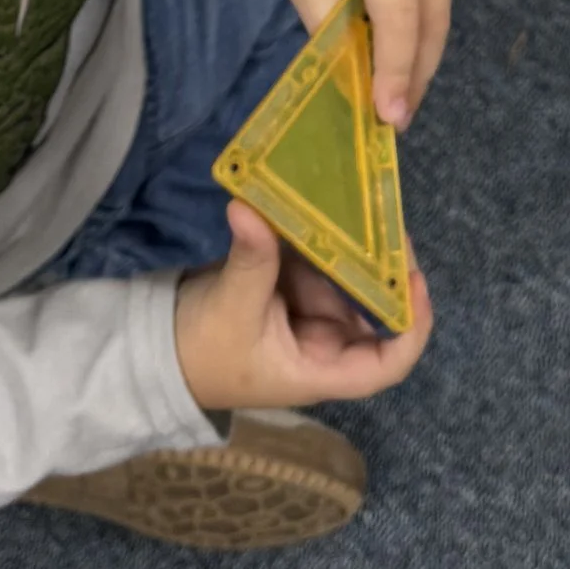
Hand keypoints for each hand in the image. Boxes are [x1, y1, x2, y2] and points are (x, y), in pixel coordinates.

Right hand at [175, 201, 433, 412]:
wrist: (156, 348)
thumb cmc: (199, 349)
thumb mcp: (229, 308)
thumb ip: (251, 260)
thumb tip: (250, 208)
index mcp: (321, 369)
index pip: (387, 363)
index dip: (411, 327)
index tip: (413, 279)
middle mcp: (325, 343)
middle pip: (375, 312)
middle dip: (386, 268)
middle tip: (386, 217)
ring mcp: (310, 314)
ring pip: (351, 279)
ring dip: (358, 245)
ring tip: (365, 199)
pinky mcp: (292, 288)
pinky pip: (321, 261)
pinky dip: (326, 236)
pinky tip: (334, 202)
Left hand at [262, 0, 453, 127]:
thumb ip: (327, 22)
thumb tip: (353, 77)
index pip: (399, 17)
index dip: (397, 71)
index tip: (390, 116)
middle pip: (430, 20)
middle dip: (415, 75)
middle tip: (394, 120)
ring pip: (441, 12)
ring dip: (422, 58)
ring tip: (399, 99)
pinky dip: (423, 31)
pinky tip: (404, 58)